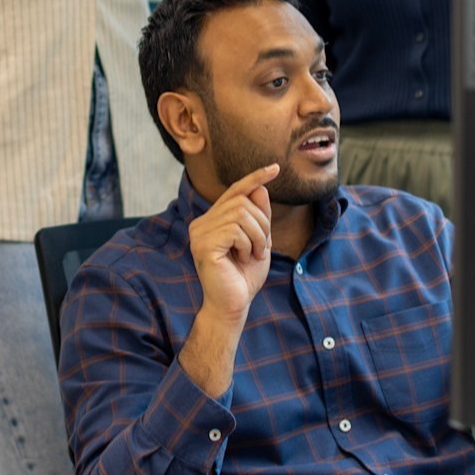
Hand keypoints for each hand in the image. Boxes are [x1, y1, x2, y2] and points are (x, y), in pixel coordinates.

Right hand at [189, 164, 276, 326]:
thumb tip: (260, 188)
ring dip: (257, 236)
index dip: (254, 178)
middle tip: (262, 248)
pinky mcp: (203, 244)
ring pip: (241, 214)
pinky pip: (235, 230)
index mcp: (212, 220)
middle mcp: (201, 223)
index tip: (275, 168)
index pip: (234, 191)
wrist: (233, 305)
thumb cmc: (244, 277)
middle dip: (262, 223)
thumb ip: (259, 217)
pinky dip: (248, 244)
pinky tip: (244, 258)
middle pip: (242, 202)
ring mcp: (199, 233)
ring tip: (253, 254)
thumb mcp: (259, 242)